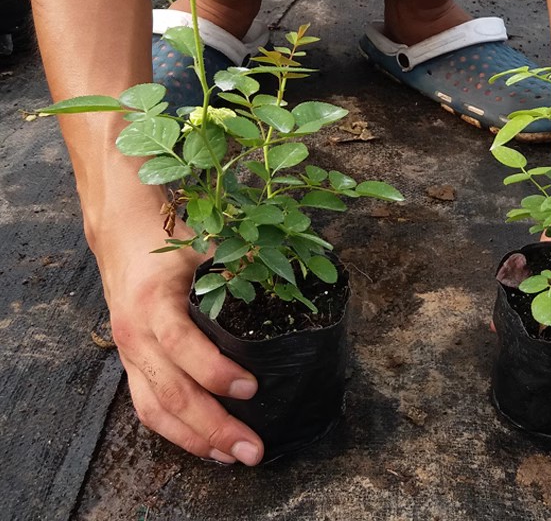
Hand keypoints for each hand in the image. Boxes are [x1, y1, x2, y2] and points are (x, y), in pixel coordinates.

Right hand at [93, 212, 264, 464]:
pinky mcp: (131, 364)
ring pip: (155, 410)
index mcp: (154, 302)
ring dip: (195, 439)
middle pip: (170, 392)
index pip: (181, 345)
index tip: (250, 387)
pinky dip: (176, 431)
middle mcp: (136, 334)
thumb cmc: (168, 241)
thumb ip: (237, 269)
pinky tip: (206, 444)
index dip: (215, 371)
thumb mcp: (203, 246)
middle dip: (213, 426)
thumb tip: (286, 287)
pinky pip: (148, 406)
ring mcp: (129, 354)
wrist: (122, 236)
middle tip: (252, 449)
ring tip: (233, 457)